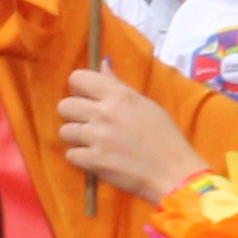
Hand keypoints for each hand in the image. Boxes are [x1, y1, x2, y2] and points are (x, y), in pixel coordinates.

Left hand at [59, 68, 212, 204]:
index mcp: (119, 95)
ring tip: (93, 143)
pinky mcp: (93, 161)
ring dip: (76, 138)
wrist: (173, 173)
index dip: (78, 87)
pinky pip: (71, 155)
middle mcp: (104, 113)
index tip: (86, 97)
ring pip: (65, 131)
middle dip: (73, 114)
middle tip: (88, 123)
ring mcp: (97, 138)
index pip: (78, 78)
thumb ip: (119, 86)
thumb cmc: (165, 138)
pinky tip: (95, 158)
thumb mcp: (146, 104)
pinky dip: (81, 158)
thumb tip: (102, 64)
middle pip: (64, 105)